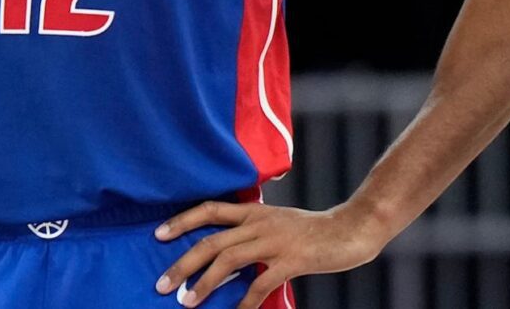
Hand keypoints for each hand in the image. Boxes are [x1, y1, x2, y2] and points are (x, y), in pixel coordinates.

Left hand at [153, 199, 384, 307]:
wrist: (350, 229)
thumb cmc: (312, 231)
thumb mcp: (277, 222)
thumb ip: (251, 231)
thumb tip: (222, 251)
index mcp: (254, 211)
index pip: (210, 209)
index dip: (182, 220)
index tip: (158, 234)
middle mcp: (260, 222)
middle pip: (212, 240)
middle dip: (183, 262)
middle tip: (162, 284)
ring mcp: (275, 240)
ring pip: (229, 259)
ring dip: (205, 282)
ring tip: (187, 301)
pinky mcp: (292, 259)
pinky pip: (261, 283)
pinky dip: (244, 301)